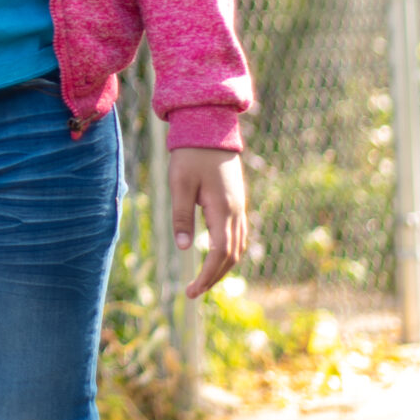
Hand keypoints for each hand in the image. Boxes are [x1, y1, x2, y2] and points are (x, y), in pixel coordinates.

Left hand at [168, 146, 248, 298]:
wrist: (209, 127)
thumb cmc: (190, 154)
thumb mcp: (180, 184)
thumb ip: (182, 216)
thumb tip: (185, 248)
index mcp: (223, 209)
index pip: (219, 254)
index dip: (207, 276)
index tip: (191, 291)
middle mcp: (236, 211)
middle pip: (231, 255)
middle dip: (214, 277)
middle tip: (193, 292)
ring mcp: (239, 206)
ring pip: (238, 246)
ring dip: (223, 266)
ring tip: (204, 279)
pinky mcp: (236, 200)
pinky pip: (239, 234)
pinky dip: (229, 251)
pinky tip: (218, 256)